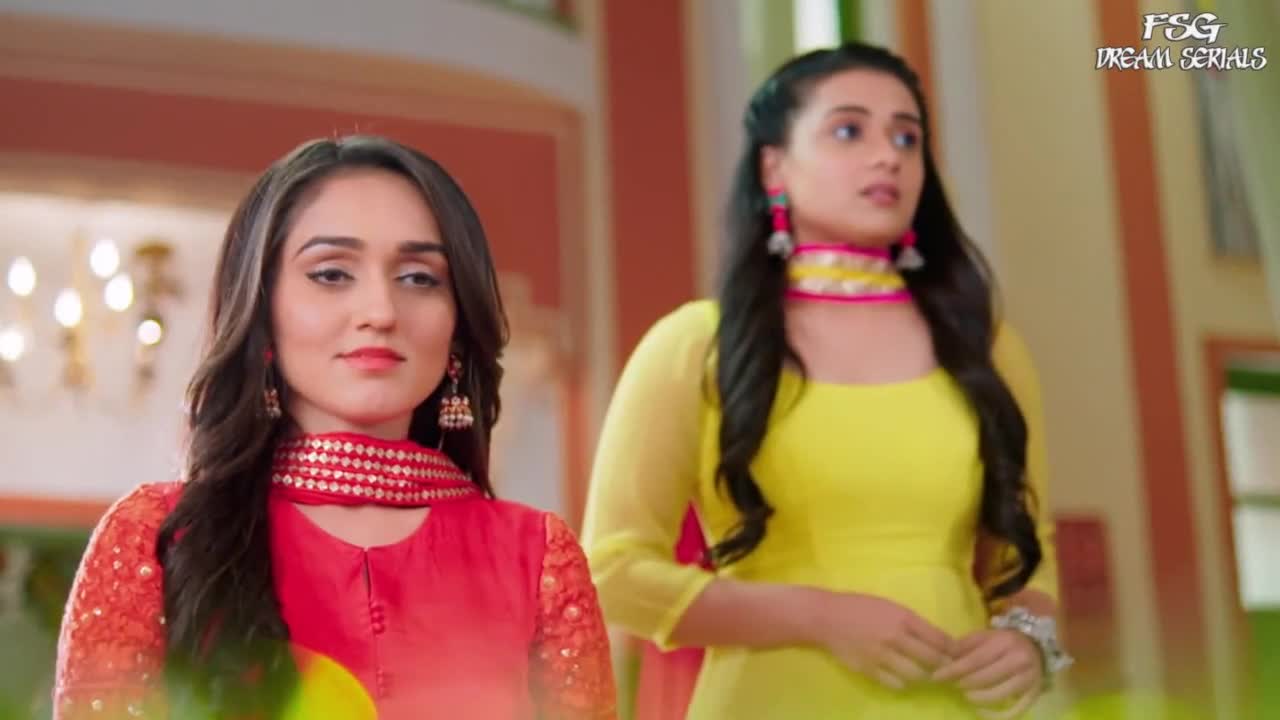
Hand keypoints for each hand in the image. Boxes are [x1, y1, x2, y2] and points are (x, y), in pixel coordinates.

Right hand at [807, 590, 954, 690]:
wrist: (826, 617)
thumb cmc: (859, 607)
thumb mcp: (890, 607)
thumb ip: (912, 623)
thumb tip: (937, 640)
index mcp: (903, 617)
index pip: (939, 639)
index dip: (952, 649)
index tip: (956, 654)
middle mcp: (895, 637)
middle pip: (932, 659)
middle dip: (943, 666)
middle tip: (945, 669)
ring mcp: (882, 655)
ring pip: (916, 675)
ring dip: (923, 676)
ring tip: (924, 674)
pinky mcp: (870, 669)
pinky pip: (896, 683)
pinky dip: (903, 683)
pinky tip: (902, 677)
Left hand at [933, 629, 1042, 717]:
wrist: (1036, 645)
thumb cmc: (1004, 640)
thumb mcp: (985, 635)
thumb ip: (964, 645)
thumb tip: (944, 658)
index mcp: (1004, 643)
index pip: (974, 661)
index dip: (953, 671)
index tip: (937, 677)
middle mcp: (1018, 661)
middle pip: (984, 679)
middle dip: (963, 684)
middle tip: (953, 685)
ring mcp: (1028, 680)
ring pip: (998, 696)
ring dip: (977, 698)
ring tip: (966, 694)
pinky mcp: (1034, 695)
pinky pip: (1013, 711)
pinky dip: (995, 715)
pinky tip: (980, 711)